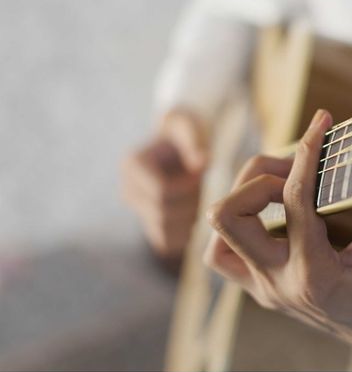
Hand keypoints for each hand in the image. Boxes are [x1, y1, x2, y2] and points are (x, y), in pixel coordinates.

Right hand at [121, 108, 208, 258]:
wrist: (180, 144)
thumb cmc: (186, 132)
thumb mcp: (191, 127)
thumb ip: (195, 141)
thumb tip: (204, 161)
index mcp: (132, 165)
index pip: (161, 192)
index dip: (187, 187)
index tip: (200, 174)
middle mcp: (127, 190)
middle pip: (162, 214)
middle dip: (189, 204)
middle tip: (202, 188)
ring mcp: (136, 210)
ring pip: (163, 232)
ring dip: (188, 220)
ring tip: (197, 198)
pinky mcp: (147, 224)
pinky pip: (165, 243)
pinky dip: (184, 234)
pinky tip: (193, 212)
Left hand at [204, 109, 351, 367]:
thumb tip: (346, 155)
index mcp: (317, 276)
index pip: (295, 200)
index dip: (307, 151)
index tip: (321, 121)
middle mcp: (279, 284)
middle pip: (229, 215)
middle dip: (261, 176)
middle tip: (301, 167)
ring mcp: (264, 289)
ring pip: (217, 235)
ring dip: (244, 199)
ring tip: (283, 186)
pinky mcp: (260, 287)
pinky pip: (224, 253)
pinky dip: (241, 224)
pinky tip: (274, 213)